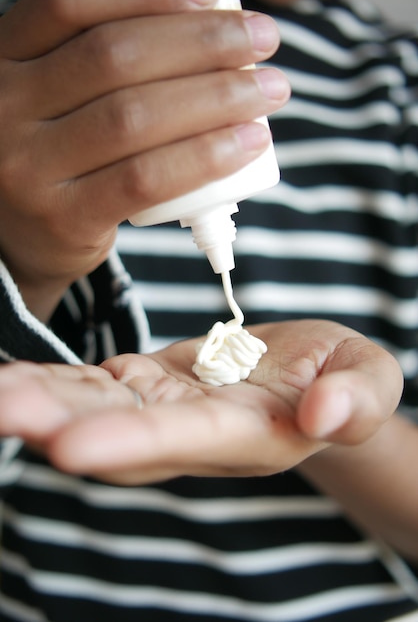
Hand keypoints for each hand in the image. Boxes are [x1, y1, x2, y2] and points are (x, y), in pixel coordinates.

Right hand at [0, 0, 288, 319]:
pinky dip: (205, 156)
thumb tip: (204, 25)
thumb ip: (93, 64)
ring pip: (135, 117)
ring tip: (269, 91)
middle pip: (115, 59)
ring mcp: (29, 166)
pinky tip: (249, 142)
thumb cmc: (56, 159)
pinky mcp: (64, 217)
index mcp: (4, 59)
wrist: (18, 243)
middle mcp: (6, 107)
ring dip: (217, 98)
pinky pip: (145, 178)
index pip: (71, 5)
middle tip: (263, 40)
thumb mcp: (55, 98)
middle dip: (203, 42)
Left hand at [0, 320, 402, 484]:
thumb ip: (358, 398)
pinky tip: (14, 377)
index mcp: (250, 432)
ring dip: (43, 400)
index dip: (134, 442)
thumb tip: (326, 415)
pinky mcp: (146, 381)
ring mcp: (164, 405)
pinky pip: (94, 382)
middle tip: (1, 409)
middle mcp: (194, 430)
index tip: (71, 448)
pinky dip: (54, 381)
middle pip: (123, 430)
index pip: (189, 439)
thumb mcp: (367, 377)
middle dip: (61, 423)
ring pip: (97, 405)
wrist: (303, 375)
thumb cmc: (340, 374)